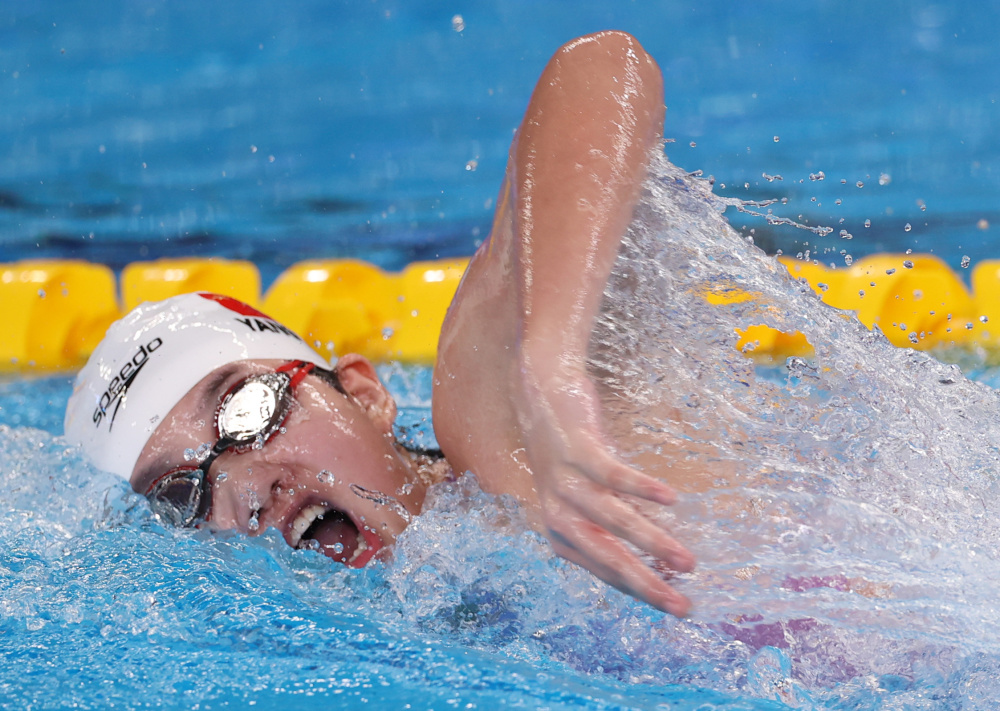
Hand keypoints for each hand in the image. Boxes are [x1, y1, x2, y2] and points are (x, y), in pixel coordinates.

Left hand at [515, 351, 695, 615]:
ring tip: (687, 560)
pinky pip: (611, 475)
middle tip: (681, 606)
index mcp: (561, 532)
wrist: (540, 393)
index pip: (605, 571)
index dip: (638, 590)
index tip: (673, 605)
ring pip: (612, 519)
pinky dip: (641, 488)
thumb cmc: (572, 450)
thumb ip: (614, 520)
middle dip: (645, 584)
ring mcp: (565, 482)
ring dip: (652, 541)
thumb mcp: (588, 492)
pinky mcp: (576, 451)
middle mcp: (558, 514)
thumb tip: (659, 551)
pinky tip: (671, 498)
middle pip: (607, 557)